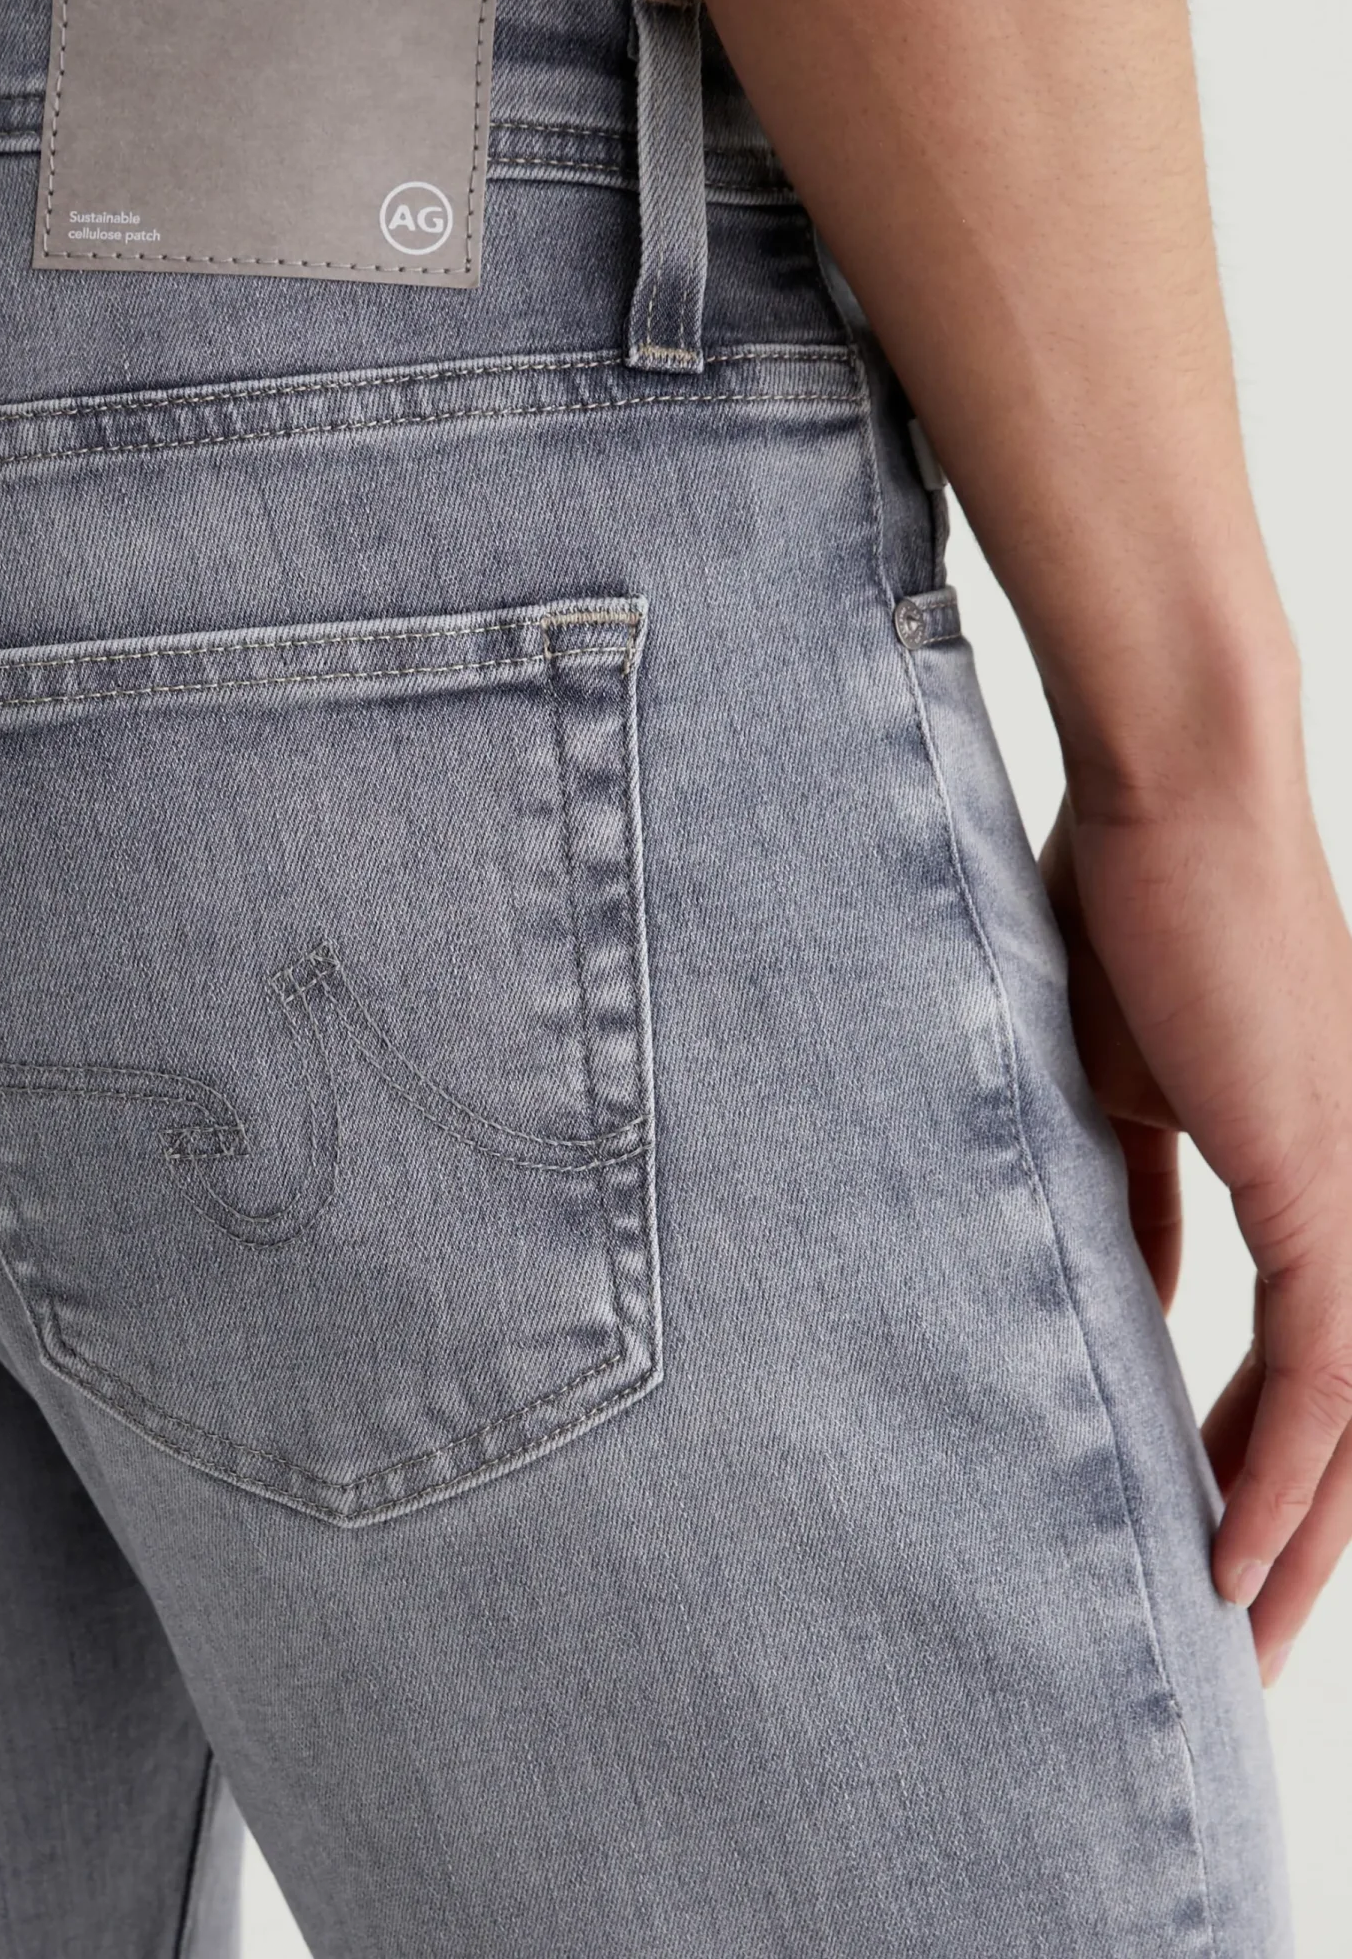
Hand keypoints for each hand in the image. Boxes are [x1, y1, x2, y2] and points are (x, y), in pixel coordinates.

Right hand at [1041, 780, 1351, 1682]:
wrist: (1170, 797)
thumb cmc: (1125, 908)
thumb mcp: (1111, 1084)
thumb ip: (1136, 1196)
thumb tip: (1134, 1294)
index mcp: (1305, 1169)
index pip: (1296, 1361)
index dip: (1250, 1461)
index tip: (1192, 1536)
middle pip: (1346, 1418)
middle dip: (1290, 1536)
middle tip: (1228, 1640)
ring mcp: (1351, 1190)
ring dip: (1296, 1537)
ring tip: (1232, 1632)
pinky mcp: (1326, 1184)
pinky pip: (1324, 1373)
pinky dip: (1283, 1472)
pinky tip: (1238, 1549)